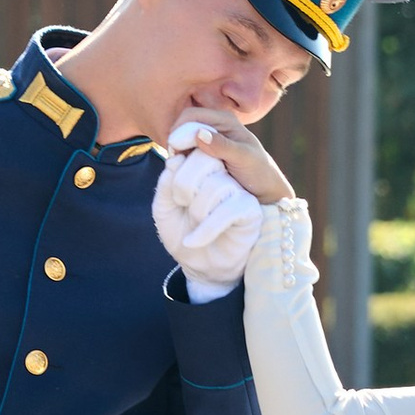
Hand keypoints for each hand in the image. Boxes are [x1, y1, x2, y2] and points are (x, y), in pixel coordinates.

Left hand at [153, 133, 264, 297]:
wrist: (199, 267)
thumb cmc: (183, 234)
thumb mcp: (164, 208)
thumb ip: (165, 184)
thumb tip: (174, 161)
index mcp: (203, 169)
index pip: (192, 148)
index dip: (177, 167)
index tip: (173, 193)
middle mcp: (224, 175)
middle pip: (205, 159)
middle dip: (184, 184)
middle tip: (181, 204)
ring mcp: (239, 191)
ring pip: (216, 185)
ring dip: (197, 210)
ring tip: (193, 224)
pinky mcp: (250, 211)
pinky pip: (229, 210)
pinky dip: (206, 228)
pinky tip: (194, 241)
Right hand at [170, 109, 295, 207]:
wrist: (265, 190)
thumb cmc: (258, 172)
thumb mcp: (243, 158)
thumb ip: (223, 146)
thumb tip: (199, 134)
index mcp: (224, 119)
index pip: (190, 115)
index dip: (178, 130)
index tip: (176, 152)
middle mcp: (214, 125)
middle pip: (183, 126)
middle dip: (176, 142)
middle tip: (177, 162)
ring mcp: (209, 139)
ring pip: (182, 139)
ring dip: (178, 152)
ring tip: (182, 168)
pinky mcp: (205, 152)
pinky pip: (186, 151)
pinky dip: (183, 160)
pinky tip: (187, 171)